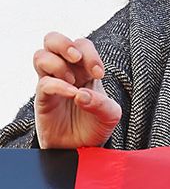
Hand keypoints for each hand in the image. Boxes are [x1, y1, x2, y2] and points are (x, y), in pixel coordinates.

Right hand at [32, 32, 120, 148]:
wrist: (82, 149)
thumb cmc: (95, 127)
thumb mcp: (111, 115)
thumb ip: (103, 104)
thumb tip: (82, 94)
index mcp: (84, 70)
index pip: (81, 44)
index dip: (90, 53)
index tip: (99, 74)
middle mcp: (66, 72)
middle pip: (52, 39)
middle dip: (64, 44)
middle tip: (76, 58)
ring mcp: (52, 84)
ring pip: (41, 56)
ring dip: (58, 64)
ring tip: (73, 82)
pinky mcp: (42, 99)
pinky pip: (43, 83)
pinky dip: (59, 85)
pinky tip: (72, 94)